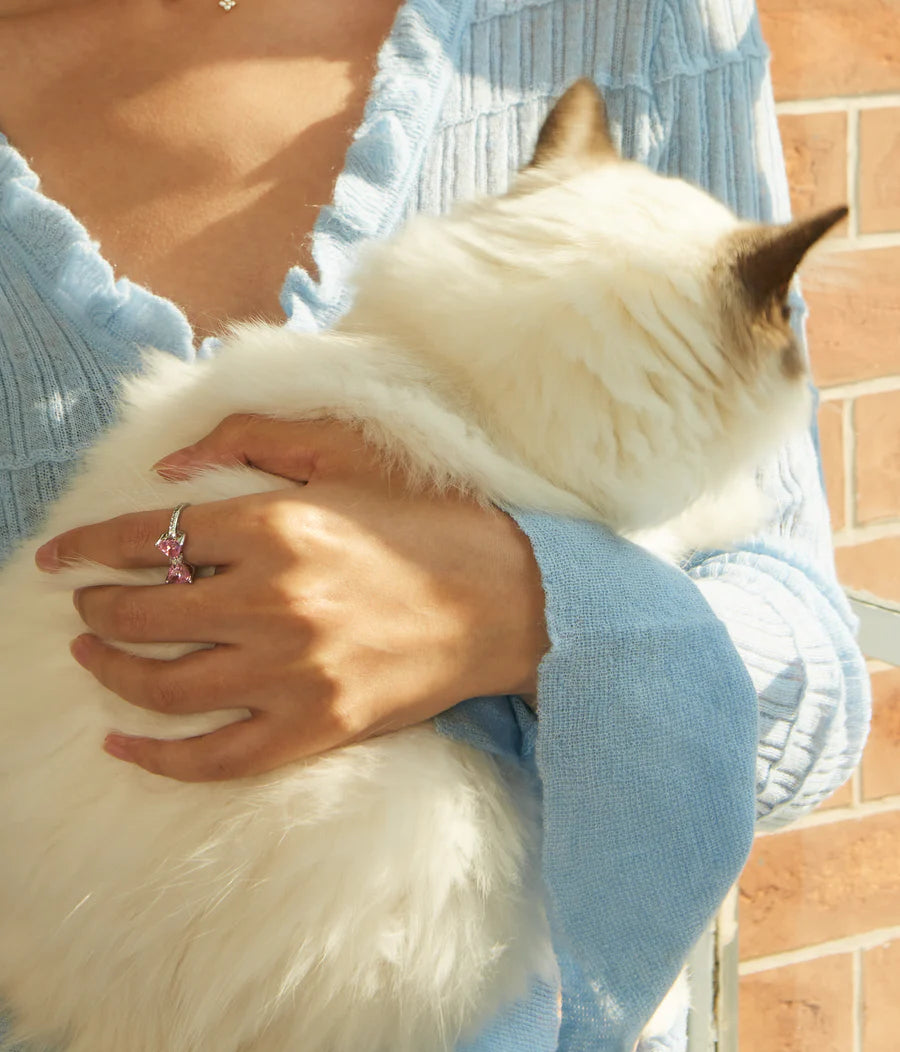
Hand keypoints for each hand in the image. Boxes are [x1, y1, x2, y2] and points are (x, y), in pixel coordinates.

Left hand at [36, 417, 548, 781]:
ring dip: (111, 672)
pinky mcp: (316, 728)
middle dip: (95, 610)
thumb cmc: (432, 522)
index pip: (147, 538)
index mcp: (277, 525)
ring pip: (163, 686)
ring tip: (95, 659)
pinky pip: (214, 757)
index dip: (87, 548)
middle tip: (86, 606)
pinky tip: (124, 744)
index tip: (57, 557)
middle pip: (141, 615)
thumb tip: (170, 469)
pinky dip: (158, 758)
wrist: (511, 600)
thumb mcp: (350, 456)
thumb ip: (254, 441)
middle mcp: (274, 602)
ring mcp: (293, 674)